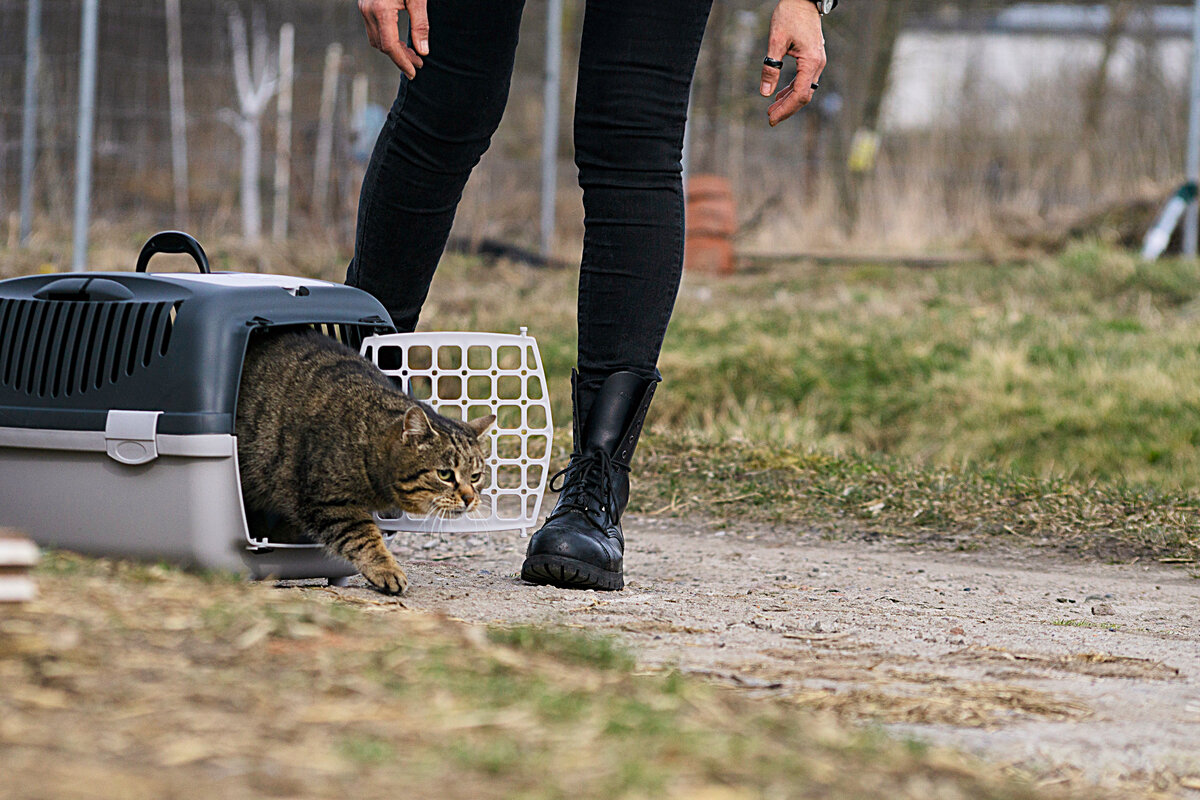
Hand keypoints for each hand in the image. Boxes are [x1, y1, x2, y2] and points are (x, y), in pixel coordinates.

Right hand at [359, 0, 428, 78]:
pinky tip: (400, 42)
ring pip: (375, 39)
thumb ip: (420, 25)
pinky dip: (386, 39)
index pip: (390, 45)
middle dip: (400, 58)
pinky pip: (373, 29)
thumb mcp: (418, 0)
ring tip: (412, 54)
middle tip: (418, 64)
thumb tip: (423, 52)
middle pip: (382, 45)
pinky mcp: (365, 5)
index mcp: (381, 9)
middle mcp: (368, 10)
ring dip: (393, 50)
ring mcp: (364, 8)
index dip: (402, 62)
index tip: (413, 73)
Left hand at [759, 0, 826, 126]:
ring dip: (788, 101)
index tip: (771, 118)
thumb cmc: (790, 15)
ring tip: (771, 110)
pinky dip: (791, 90)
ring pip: (804, 90)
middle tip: (770, 119)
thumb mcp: (776, 41)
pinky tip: (779, 96)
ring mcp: (816, 62)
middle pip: (803, 96)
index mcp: (811, 61)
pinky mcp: (812, 59)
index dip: (786, 109)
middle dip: (787, 109)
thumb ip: (770, 67)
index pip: (799, 94)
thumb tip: (764, 93)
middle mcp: (817, 64)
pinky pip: (803, 81)